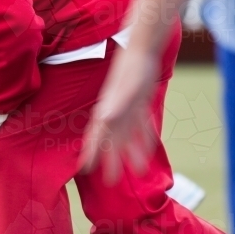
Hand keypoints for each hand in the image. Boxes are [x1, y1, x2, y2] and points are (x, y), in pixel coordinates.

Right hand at [80, 45, 160, 182]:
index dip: (90, 152)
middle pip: (110, 141)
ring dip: (131, 153)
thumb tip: (105, 120)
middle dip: (110, 160)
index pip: (95, 137)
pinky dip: (143, 139)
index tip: (85, 169)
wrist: (141, 52)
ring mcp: (127, 110)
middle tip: (110, 181)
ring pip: (128, 137)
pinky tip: (149, 150)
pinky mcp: (139, 105)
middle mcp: (114, 113)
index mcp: (106, 111)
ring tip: (137, 170)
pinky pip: (141, 127)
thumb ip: (114, 106)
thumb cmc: (130, 70)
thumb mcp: (124, 90)